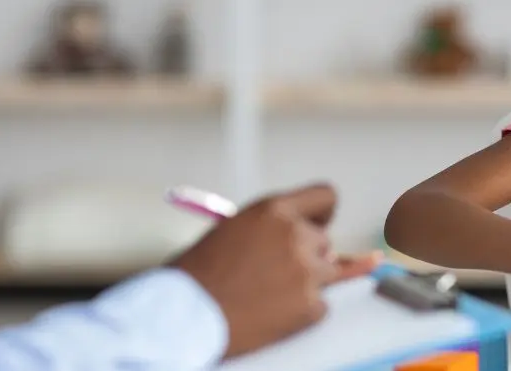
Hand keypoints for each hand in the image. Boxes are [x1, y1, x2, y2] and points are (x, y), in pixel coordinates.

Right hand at [170, 184, 378, 358]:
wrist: (183, 315)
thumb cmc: (196, 275)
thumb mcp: (234, 231)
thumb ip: (271, 230)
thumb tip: (304, 242)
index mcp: (275, 210)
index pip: (325, 196)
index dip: (321, 214)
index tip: (317, 225)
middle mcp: (296, 235)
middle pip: (324, 242)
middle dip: (306, 256)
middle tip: (275, 274)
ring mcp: (306, 271)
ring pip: (327, 274)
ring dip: (307, 283)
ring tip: (269, 295)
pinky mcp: (310, 304)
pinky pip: (320, 306)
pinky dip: (303, 312)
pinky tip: (271, 314)